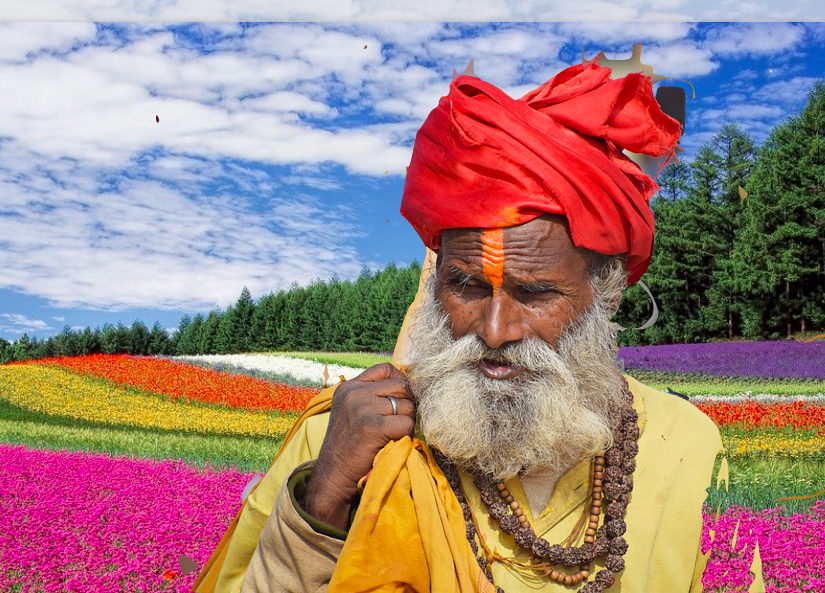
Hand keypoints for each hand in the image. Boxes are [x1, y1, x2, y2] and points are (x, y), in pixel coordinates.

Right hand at [301, 363, 415, 530]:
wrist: (332, 478)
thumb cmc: (348, 447)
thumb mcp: (352, 412)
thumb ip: (372, 396)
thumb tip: (413, 385)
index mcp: (348, 387)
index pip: (385, 368)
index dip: (400, 380)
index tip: (401, 399)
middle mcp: (354, 393)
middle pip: (401, 386)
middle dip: (407, 404)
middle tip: (398, 423)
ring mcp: (362, 408)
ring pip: (407, 406)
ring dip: (406, 423)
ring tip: (391, 435)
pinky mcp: (372, 426)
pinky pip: (406, 424)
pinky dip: (405, 436)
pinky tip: (390, 443)